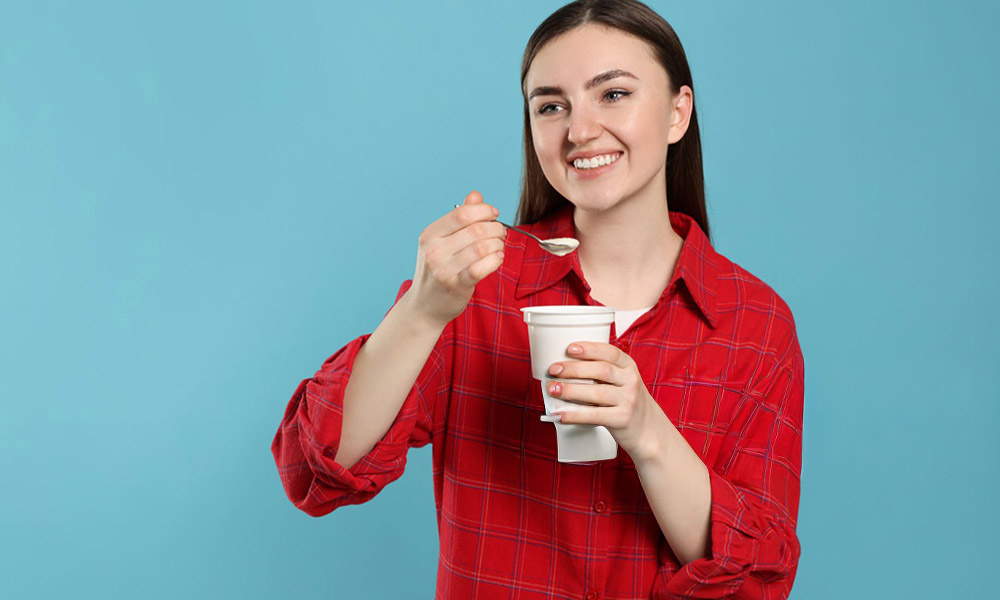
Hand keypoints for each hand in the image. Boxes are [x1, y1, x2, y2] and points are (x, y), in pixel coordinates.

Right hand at [407, 190, 505, 328]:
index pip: (461, 213)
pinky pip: (482, 268)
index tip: (494, 214)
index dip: (483, 211)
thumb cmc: (436, 271)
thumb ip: (459, 218)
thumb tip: (476, 195)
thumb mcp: (441, 241)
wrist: (424, 306)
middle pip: (475, 230)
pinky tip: (497, 258)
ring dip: (497, 244)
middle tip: (501, 232)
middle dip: (495, 228)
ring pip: (481, 247)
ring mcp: (443, 269)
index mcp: (429, 235)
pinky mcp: (456, 285)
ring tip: (499, 246)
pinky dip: (495, 260)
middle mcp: (434, 250)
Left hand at [545, 341, 663, 459]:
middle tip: (553, 370)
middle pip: (601, 370)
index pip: (610, 352)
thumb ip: (603, 372)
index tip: (570, 348)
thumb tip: (564, 368)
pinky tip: (561, 414)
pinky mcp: (622, 419)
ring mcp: (629, 400)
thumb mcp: (623, 381)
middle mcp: (631, 381)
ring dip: (571, 390)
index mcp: (629, 367)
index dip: (590, 349)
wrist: (649, 430)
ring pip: (596, 392)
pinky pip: (594, 416)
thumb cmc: (627, 402)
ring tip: (553, 389)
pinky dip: (575, 415)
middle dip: (574, 369)